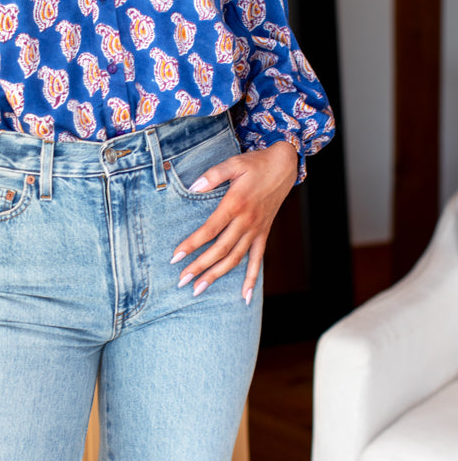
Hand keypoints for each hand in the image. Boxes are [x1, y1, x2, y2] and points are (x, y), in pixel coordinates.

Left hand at [170, 140, 297, 302]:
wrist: (283, 167)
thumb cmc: (255, 164)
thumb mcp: (233, 163)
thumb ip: (213, 175)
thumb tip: (193, 186)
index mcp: (235, 204)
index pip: (210, 230)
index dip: (192, 244)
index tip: (175, 257)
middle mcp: (246, 221)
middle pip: (221, 250)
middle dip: (200, 267)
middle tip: (182, 282)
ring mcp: (256, 230)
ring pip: (236, 259)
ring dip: (217, 275)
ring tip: (199, 289)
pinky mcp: (263, 234)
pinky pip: (258, 260)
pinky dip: (251, 279)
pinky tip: (244, 297)